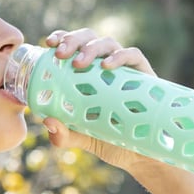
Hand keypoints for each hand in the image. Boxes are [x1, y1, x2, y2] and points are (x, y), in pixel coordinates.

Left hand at [42, 29, 157, 171]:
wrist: (141, 156)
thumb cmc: (111, 140)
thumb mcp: (81, 138)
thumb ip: (63, 134)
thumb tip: (48, 122)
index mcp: (88, 73)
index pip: (74, 45)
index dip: (62, 37)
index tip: (49, 43)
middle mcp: (105, 66)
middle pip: (89, 37)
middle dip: (73, 40)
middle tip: (60, 54)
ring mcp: (125, 70)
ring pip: (108, 43)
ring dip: (91, 48)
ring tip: (78, 63)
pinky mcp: (145, 76)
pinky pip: (133, 56)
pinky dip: (119, 56)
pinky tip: (107, 66)